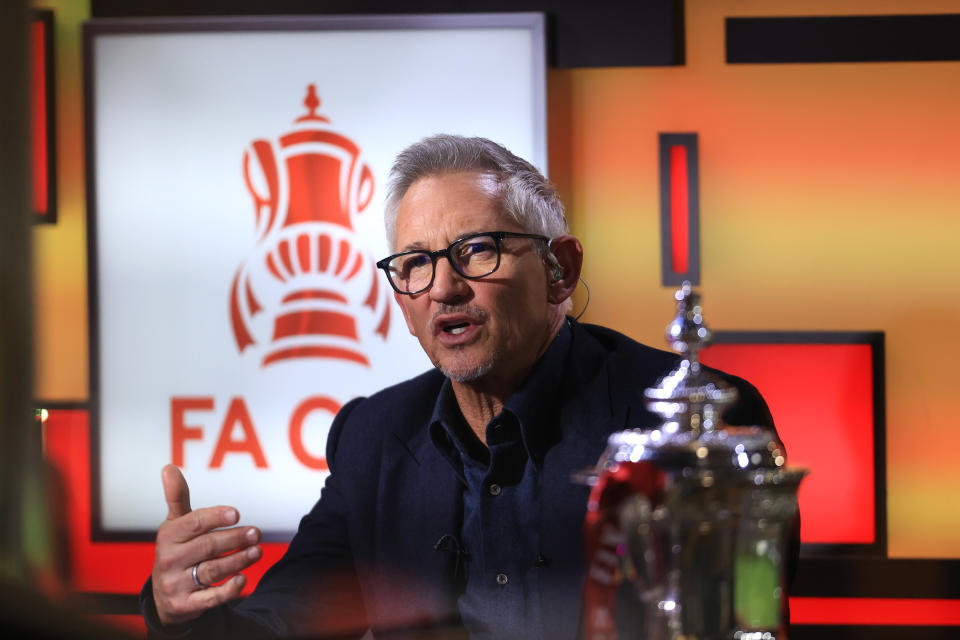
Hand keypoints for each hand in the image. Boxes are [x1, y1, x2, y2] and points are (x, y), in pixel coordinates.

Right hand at [151, 464, 262, 625]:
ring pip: (212, 570)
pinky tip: (243, 579)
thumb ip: (178, 498)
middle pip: (207, 547)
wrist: (164, 596)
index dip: (215, 517)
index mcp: (169, 536)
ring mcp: (176, 584)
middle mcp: (169, 560)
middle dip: (234, 539)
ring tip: (257, 551)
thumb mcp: (175, 525)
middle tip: (256, 533)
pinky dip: (227, 590)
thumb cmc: (177, 550)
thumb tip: (169, 467)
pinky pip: (209, 599)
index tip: (236, 513)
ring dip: (238, 561)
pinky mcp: (185, 605)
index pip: (193, 524)